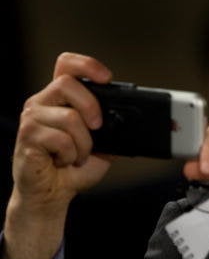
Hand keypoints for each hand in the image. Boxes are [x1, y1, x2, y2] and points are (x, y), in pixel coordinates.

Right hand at [2, 52, 112, 258]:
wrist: (53, 194)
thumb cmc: (74, 168)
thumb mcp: (103, 144)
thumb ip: (112, 127)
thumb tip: (132, 121)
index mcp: (60, 98)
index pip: (66, 64)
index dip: (87, 65)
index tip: (106, 78)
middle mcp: (42, 102)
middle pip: (67, 83)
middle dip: (91, 106)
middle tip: (98, 127)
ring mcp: (32, 118)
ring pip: (69, 116)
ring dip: (83, 142)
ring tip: (78, 154)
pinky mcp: (27, 137)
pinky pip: (60, 138)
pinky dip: (72, 154)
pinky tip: (65, 161)